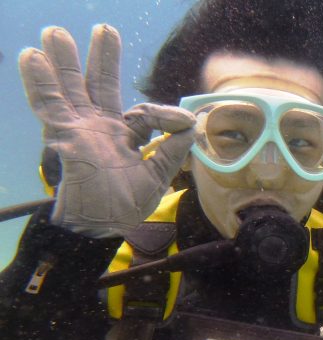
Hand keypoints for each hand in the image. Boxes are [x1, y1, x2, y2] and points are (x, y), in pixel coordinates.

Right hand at [18, 25, 194, 237]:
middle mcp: (100, 129)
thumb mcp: (156, 177)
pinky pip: (49, 105)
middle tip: (104, 29)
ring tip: (56, 32)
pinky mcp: (62, 136)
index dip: (167, 115)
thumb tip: (192, 126)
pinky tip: (32, 57)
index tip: (184, 121)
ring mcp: (78, 130)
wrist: (98, 229)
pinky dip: (40, 81)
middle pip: (99, 86)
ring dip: (63, 61)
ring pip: (70, 88)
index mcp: (124, 138)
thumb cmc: (122, 209)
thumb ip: (172, 150)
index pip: (146, 114)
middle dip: (102, 58)